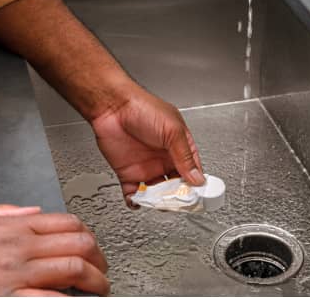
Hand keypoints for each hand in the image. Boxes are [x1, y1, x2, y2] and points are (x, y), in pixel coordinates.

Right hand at [0, 205, 108, 296]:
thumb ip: (6, 214)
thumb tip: (33, 213)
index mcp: (12, 227)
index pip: (65, 224)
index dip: (87, 235)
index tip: (93, 248)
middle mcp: (19, 248)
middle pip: (76, 245)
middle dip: (98, 259)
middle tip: (103, 272)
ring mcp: (14, 275)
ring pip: (70, 269)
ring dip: (93, 281)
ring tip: (99, 291)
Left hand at [90, 85, 203, 202]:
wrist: (112, 106)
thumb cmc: (142, 107)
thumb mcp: (172, 129)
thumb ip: (185, 155)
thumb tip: (197, 178)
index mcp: (178, 145)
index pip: (192, 171)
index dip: (196, 186)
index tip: (197, 198)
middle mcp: (163, 158)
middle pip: (176, 187)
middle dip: (177, 198)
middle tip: (176, 203)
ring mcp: (146, 167)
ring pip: (157, 195)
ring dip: (158, 202)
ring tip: (157, 203)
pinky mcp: (128, 173)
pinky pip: (134, 194)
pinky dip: (136, 202)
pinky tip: (138, 201)